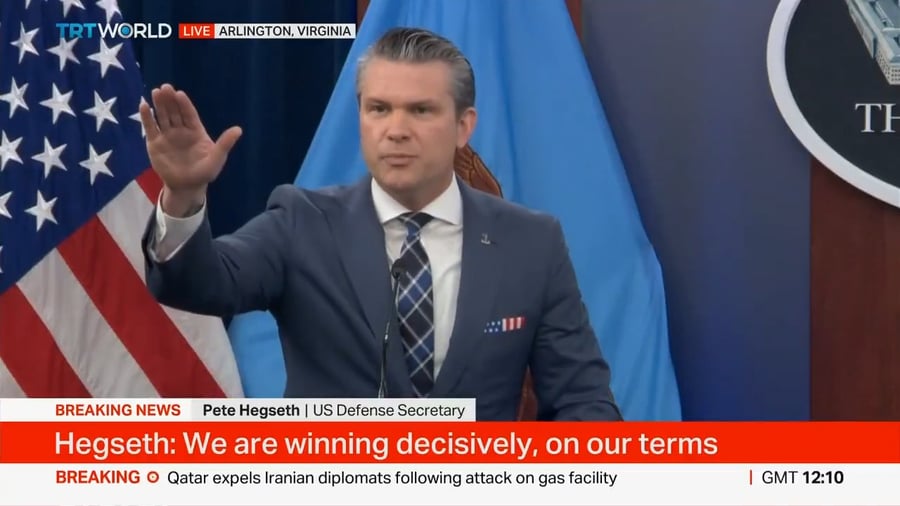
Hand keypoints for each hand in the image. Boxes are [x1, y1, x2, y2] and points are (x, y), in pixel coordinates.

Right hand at [139, 84, 241, 215]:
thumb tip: (239, 129)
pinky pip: (150, 128)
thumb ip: (225, 144)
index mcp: (195, 131)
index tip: (179, 93)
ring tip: (156, 91)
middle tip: (165, 87)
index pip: (189, 114)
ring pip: (162, 116)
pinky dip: (146, 117)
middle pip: (174, 112)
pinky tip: (144, 106)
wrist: (186, 187)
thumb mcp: (216, 159)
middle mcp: (180, 130)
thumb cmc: (204, 173)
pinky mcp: (154, 143)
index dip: (184, 104)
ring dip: (158, 104)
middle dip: (170, 100)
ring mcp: (167, 135)